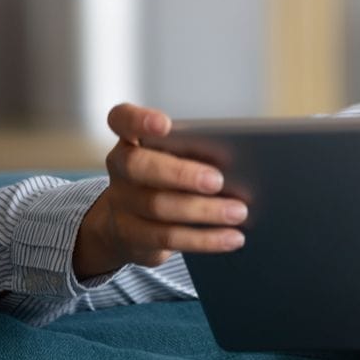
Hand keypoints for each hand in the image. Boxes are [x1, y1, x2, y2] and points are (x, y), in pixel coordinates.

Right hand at [72, 103, 248, 279]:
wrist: (122, 223)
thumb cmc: (166, 176)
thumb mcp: (174, 157)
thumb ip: (195, 151)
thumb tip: (238, 161)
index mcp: (131, 139)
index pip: (123, 120)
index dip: (139, 120)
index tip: (165, 125)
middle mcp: (121, 169)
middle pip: (139, 167)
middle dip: (180, 173)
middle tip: (218, 180)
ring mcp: (122, 204)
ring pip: (158, 207)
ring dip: (204, 211)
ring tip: (239, 212)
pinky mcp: (132, 237)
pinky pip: (168, 238)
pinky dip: (205, 238)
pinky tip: (232, 237)